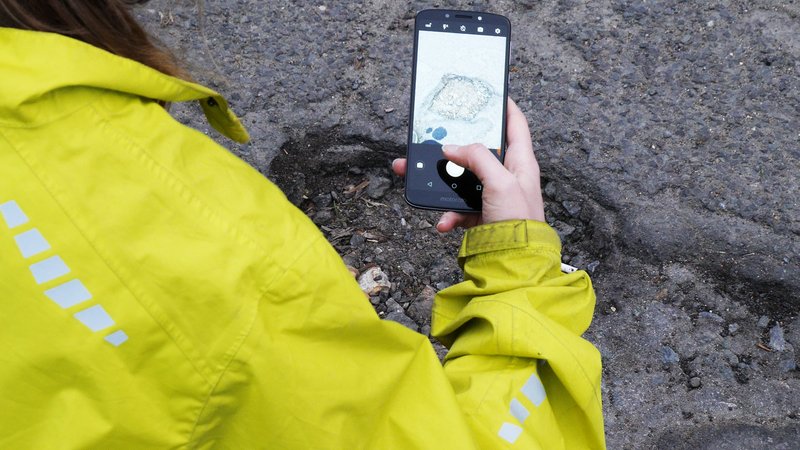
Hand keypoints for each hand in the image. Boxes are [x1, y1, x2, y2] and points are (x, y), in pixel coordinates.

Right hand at [392, 98, 544, 231]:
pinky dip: (448, 214)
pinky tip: (443, 221)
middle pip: (477, 152)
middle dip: (451, 145)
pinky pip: (458, 208)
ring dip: (440, 181)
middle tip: (431, 135)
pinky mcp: (480, 216)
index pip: (515, 124)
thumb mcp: (501, 182)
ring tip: (414, 175)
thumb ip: (478, 158)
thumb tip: (451, 148)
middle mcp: (507, 176)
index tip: (489, 92)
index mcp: (520, 162)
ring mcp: (492, 196)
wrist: (514, 262)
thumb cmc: (518, 221)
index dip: (504, 106)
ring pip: (461, 180)